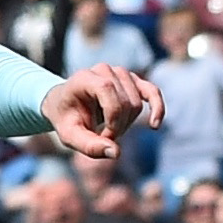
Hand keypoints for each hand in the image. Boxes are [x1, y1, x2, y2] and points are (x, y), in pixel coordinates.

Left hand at [41, 65, 162, 162]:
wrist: (65, 104)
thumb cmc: (66, 119)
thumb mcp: (69, 135)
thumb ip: (88, 145)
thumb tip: (116, 152)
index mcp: (84, 77)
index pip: (108, 89)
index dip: (112, 116)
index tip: (105, 136)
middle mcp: (103, 70)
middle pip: (125, 103)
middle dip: (118, 126)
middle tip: (103, 136)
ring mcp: (120, 73)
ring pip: (137, 104)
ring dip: (127, 123)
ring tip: (110, 128)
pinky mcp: (133, 80)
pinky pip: (152, 92)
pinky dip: (157, 107)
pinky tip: (154, 125)